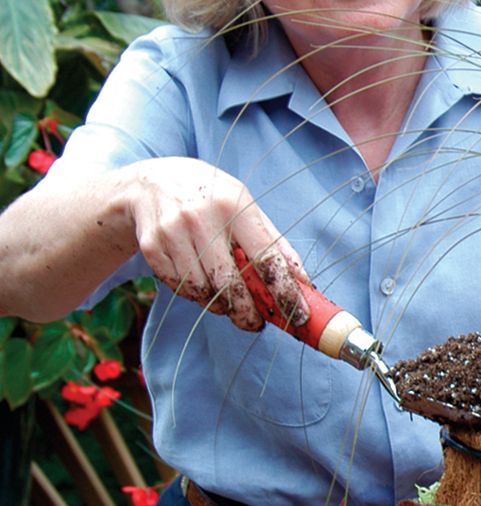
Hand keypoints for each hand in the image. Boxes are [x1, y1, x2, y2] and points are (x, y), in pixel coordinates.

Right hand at [126, 159, 309, 330]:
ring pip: (203, 290)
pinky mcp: (152, 246)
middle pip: (231, 283)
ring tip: (228, 300)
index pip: (266, 259)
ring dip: (220, 305)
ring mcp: (173, 232)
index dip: (284, 292)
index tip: (298, 316)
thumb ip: (274, 242)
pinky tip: (201, 283)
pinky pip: (180, 287)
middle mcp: (202, 217)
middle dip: (247, 312)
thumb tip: (304, 282)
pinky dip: (195, 294)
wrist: (150, 182)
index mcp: (234, 205)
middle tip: (257, 322)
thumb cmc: (211, 198)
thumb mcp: (246, 206)